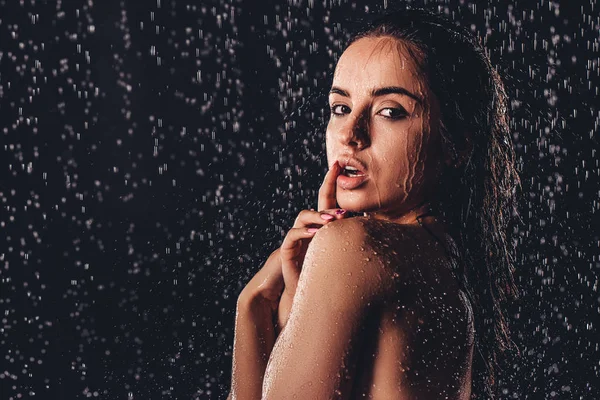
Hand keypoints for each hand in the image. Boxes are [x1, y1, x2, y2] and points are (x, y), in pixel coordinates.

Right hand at [237, 161, 346, 331]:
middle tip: (337, 177)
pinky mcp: (289, 250)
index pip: (329, 200)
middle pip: (317, 202)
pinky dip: (304, 232)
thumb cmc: (333, 274)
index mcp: (326, 226)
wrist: (314, 296)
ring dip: (319, 215)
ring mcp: (299, 237)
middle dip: (327, 187)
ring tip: (333, 220)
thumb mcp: (346, 252)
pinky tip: (316, 234)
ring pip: (304, 216)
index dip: (332, 182)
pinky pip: (293, 235)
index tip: (339, 165)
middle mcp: (312, 228)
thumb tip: (376, 222)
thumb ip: (355, 236)